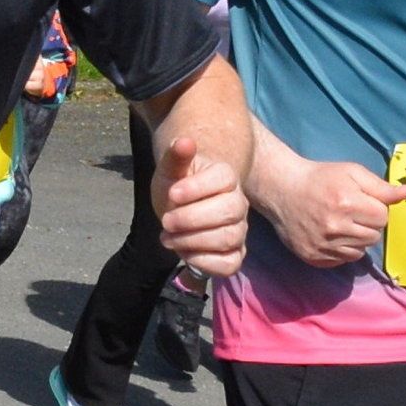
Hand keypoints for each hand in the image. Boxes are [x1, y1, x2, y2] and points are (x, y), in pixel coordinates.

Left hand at [153, 134, 247, 277]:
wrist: (179, 210)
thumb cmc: (176, 187)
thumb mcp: (170, 171)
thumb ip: (176, 157)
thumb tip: (184, 141)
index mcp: (225, 177)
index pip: (224, 179)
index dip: (196, 188)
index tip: (172, 193)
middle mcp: (238, 203)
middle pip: (229, 211)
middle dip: (191, 218)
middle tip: (166, 221)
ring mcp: (238, 230)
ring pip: (229, 238)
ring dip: (192, 241)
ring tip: (168, 237)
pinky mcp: (234, 254)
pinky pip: (230, 264)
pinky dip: (205, 262)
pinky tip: (184, 253)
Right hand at [257, 154, 403, 269]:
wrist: (280, 189)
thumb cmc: (319, 178)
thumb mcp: (351, 173)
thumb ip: (379, 186)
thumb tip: (405, 193)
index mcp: (347, 203)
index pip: (382, 217)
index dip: (375, 209)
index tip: (361, 202)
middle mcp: (335, 227)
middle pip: (373, 236)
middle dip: (367, 225)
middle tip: (351, 213)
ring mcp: (322, 245)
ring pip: (359, 251)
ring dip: (356, 239)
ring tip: (341, 224)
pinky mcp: (313, 257)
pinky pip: (342, 260)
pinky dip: (341, 250)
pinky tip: (331, 236)